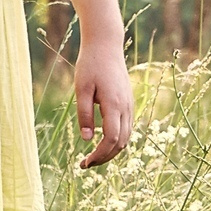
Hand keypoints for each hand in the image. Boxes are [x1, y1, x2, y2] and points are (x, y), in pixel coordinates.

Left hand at [74, 42, 132, 168]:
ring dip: (111, 151)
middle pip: (121, 143)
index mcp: (114, 104)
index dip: (100, 155)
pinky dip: (116, 141)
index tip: (84, 163)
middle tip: (85, 165)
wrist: (106, 46)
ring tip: (92, 158)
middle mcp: (126, 107)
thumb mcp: (81, 89)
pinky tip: (102, 143)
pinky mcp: (128, 103)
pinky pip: (126, 128)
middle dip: (104, 158)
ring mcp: (129, 105)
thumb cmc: (90, 65)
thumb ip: (84, 114)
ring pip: (126, 137)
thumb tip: (87, 140)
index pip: (111, 139)